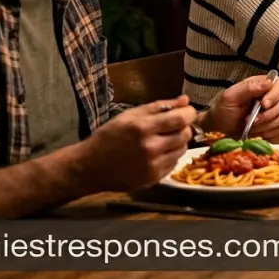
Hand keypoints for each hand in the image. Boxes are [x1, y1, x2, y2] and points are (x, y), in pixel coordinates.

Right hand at [76, 95, 196, 191]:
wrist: (90, 167)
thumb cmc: (109, 136)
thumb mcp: (130, 115)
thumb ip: (160, 106)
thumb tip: (185, 100)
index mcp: (143, 127)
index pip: (181, 119)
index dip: (189, 113)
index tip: (186, 112)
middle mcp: (150, 147)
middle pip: (185, 134)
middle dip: (183, 127)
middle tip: (172, 126)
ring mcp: (153, 165)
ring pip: (182, 149)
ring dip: (178, 142)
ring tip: (162, 139)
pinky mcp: (154, 178)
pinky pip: (174, 163)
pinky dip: (170, 156)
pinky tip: (157, 153)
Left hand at [201, 74, 278, 139]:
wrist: (218, 130)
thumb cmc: (222, 110)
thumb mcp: (230, 96)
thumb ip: (248, 88)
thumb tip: (268, 83)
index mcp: (261, 86)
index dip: (276, 94)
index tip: (263, 104)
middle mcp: (270, 98)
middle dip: (268, 114)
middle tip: (252, 120)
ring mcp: (273, 113)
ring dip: (266, 125)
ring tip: (250, 126)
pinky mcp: (273, 127)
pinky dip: (267, 133)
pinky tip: (255, 133)